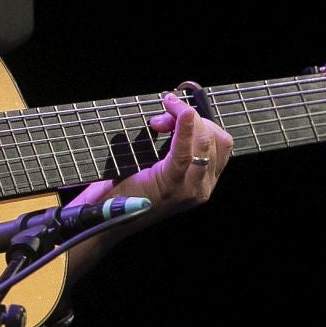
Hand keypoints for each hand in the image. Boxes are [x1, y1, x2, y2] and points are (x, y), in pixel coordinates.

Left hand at [60, 92, 231, 275]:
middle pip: (214, 139)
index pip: (218, 143)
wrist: (106, 218)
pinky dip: (183, 129)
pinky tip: (180, 113)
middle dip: (192, 116)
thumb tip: (166, 118)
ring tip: (160, 118)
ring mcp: (190, 189)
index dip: (200, 119)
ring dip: (185, 118)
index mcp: (202, 181)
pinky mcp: (171, 186)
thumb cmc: (127, 189)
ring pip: (204, 142)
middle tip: (164, 112)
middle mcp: (202, 186)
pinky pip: (183, 153)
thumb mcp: (155, 166)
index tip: (175, 108)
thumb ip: (169, 146)